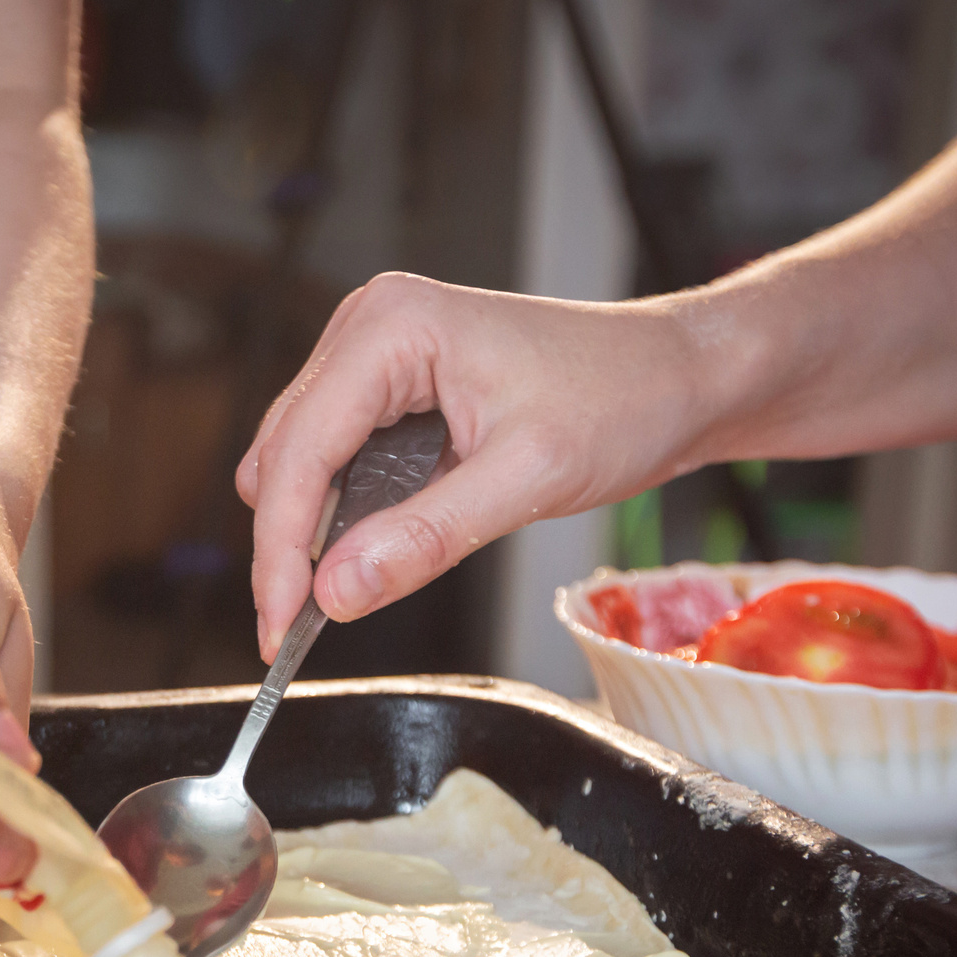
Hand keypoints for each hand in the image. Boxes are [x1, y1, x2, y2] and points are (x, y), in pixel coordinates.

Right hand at [237, 273, 716, 654]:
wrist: (677, 376)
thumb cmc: (622, 399)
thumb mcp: (526, 479)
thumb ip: (424, 537)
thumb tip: (339, 591)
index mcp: (393, 327)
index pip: (300, 452)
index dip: (280, 550)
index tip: (281, 627)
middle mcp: (371, 327)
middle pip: (283, 457)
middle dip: (287, 546)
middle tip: (303, 628)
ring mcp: (376, 353)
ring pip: (299, 461)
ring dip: (312, 530)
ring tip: (347, 588)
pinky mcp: (390, 385)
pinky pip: (336, 458)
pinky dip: (342, 512)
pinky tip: (374, 547)